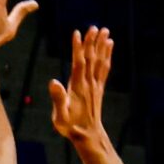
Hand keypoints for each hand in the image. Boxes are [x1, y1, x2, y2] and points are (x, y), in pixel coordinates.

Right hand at [47, 25, 112, 144]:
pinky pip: (104, 69)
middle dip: (92, 42)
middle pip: (91, 59)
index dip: (78, 48)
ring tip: (105, 31)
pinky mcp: (99, 88)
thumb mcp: (60, 116)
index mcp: (78, 87)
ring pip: (99, 61)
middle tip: (94, 27)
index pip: (78, 63)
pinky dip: (107, 56)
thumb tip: (53, 82)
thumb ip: (57, 99)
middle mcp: (89, 83)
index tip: (77, 33)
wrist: (89, 136)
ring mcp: (95, 85)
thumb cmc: (71, 127)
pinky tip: (109, 47)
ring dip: (102, 46)